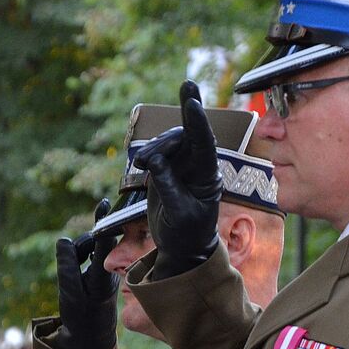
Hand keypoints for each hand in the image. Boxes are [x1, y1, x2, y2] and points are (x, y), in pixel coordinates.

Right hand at [54, 199, 118, 348]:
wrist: (90, 337)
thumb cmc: (79, 316)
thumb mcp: (68, 292)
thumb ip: (66, 264)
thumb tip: (64, 240)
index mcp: (102, 277)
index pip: (104, 244)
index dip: (102, 222)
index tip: (104, 203)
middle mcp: (109, 271)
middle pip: (92, 244)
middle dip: (79, 248)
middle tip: (70, 266)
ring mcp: (107, 271)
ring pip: (89, 250)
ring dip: (77, 256)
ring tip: (73, 279)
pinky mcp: (103, 273)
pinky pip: (88, 258)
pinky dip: (79, 262)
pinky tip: (77, 278)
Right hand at [133, 80, 220, 279]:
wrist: (183, 248)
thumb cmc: (187, 234)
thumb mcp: (179, 215)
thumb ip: (168, 187)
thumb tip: (155, 162)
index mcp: (208, 175)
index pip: (204, 142)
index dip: (197, 121)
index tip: (191, 101)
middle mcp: (198, 165)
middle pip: (182, 137)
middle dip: (163, 143)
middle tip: (143, 163)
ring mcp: (183, 165)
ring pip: (168, 141)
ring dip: (153, 149)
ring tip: (140, 166)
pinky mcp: (167, 169)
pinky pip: (158, 151)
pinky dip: (148, 154)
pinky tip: (141, 165)